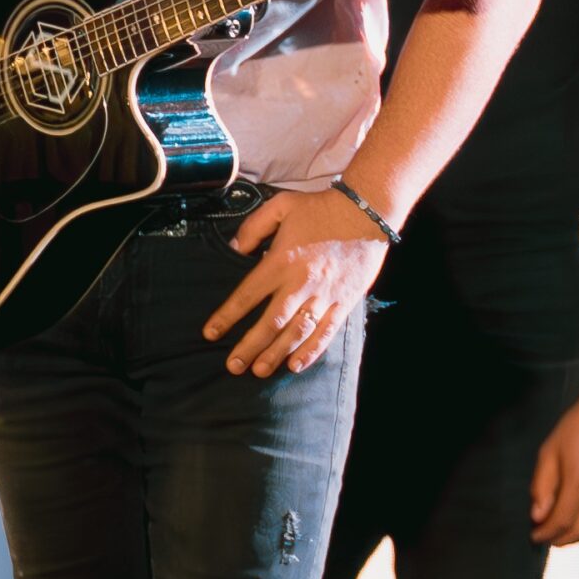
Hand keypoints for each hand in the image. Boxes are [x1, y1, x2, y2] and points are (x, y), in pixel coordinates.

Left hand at [203, 187, 391, 377]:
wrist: (367, 212)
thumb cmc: (319, 208)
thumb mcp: (279, 207)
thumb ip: (251, 228)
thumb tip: (232, 248)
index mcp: (281, 261)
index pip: (247, 295)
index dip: (227, 316)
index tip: (211, 333)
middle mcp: (301, 283)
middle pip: (271, 322)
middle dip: (250, 346)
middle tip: (232, 366)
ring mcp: (325, 295)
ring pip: (298, 332)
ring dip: (277, 354)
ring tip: (259, 370)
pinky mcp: (344, 302)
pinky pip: (327, 331)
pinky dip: (312, 351)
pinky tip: (296, 365)